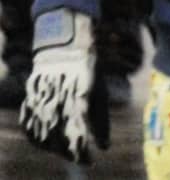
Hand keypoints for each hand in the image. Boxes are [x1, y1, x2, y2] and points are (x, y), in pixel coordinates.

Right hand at [20, 9, 109, 163]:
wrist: (65, 43)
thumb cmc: (88, 68)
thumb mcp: (100, 90)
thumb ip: (101, 119)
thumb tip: (105, 146)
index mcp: (80, 93)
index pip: (78, 130)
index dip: (82, 150)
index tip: (89, 161)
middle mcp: (60, 96)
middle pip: (59, 135)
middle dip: (69, 151)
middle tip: (79, 159)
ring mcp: (43, 95)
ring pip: (43, 131)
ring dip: (53, 147)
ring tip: (65, 152)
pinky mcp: (32, 94)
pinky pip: (29, 121)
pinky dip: (35, 135)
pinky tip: (43, 141)